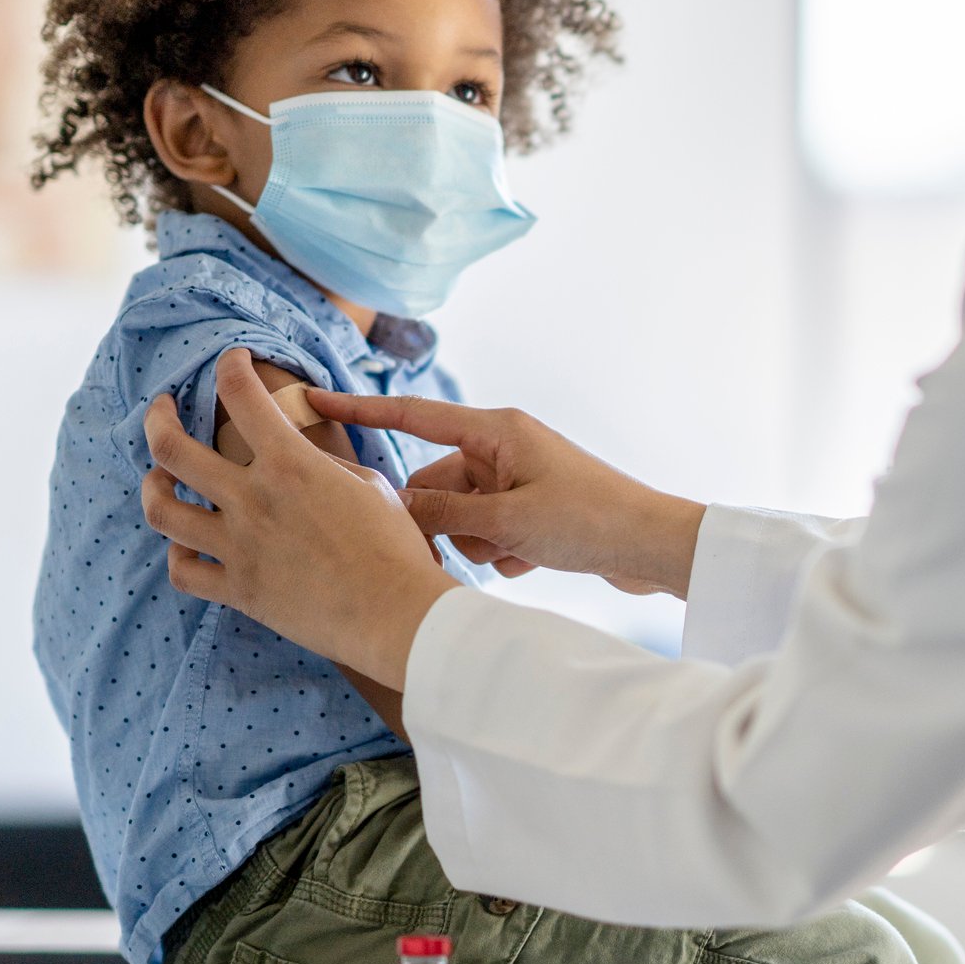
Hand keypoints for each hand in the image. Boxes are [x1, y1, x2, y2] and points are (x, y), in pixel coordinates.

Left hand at [140, 350, 459, 688]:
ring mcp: (239, 547)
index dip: (230, 365)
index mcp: (289, 463)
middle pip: (171, 448)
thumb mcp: (367, 485)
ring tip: (159, 478)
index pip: (240, 393)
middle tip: (160, 409)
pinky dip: (178, 555)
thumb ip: (324, 467)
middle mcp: (252, 499)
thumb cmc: (394, 547)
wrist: (395, 613)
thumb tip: (304, 463)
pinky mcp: (240, 590)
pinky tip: (186, 547)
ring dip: (153, 486)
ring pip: (162, 509)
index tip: (232, 360)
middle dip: (157, 418)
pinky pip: (183, 572)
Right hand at [300, 391, 706, 598]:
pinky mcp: (529, 511)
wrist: (651, 547)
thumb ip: (443, 513)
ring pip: (460, 516)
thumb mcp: (506, 519)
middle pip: (436, 484)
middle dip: (447, 522)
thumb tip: (391, 507)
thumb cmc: (589, 521)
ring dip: (479, 545)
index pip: (413, 416)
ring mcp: (516, 480)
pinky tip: (534, 561)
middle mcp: (502, 448)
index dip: (361, 412)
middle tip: (482, 542)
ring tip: (517, 553)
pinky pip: (488, 535)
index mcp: (496, 431)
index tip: (313, 402)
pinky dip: (503, 554)